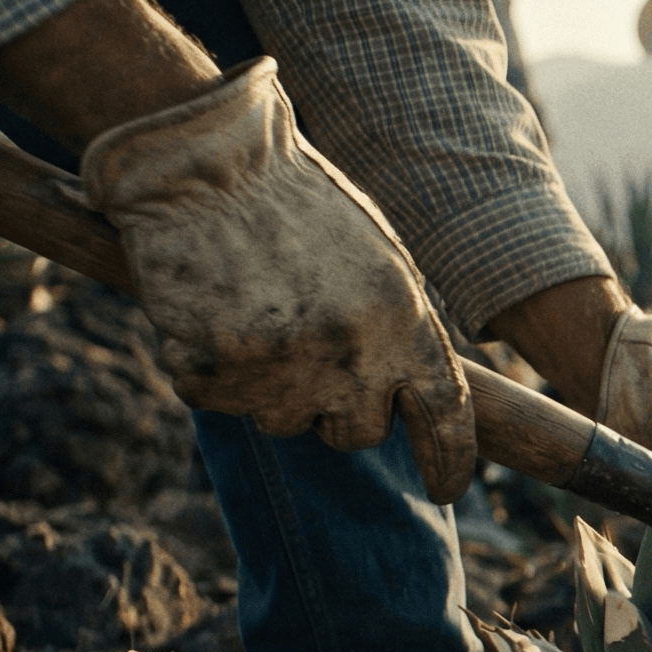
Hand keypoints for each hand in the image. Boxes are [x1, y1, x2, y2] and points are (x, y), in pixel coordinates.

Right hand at [80, 59, 475, 501]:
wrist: (201, 163)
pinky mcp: (215, 371)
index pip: (445, 414)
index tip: (445, 488)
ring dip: (272, 388)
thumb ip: (399, 328)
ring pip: (286, 423)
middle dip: (338, 410)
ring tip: (254, 313)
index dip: (449, 460)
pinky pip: (219, 400)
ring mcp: (282, 367)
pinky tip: (209, 312)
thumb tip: (413, 397)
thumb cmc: (291, 203)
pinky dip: (211, 370)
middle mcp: (352, 352)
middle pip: (359, 434)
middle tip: (308, 352)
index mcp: (404, 316)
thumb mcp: (376, 257)